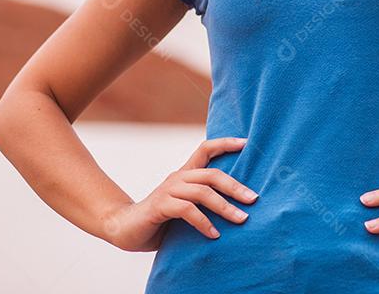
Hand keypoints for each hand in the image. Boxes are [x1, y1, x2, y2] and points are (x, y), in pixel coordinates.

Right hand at [103, 137, 259, 251]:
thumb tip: (238, 208)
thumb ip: (204, 203)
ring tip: (241, 219)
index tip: (246, 142)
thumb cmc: (161, 220)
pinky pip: (187, 210)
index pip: (205, 149)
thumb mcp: (186, 207)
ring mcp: (168, 190)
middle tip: (254, 199)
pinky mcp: (160, 205)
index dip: (225, 143)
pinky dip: (204, 222)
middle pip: (212, 174)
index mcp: (185, 174)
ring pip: (203, 192)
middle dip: (236, 186)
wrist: (125, 229)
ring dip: (225, 206)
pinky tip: (214, 235)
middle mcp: (178, 177)